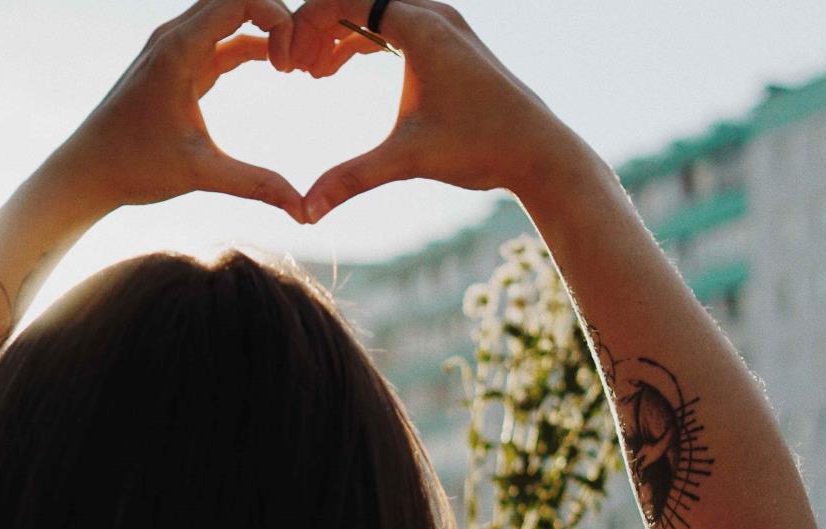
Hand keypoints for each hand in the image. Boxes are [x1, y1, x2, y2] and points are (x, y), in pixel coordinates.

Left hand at [47, 0, 304, 221]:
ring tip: (295, 63)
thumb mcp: (201, 174)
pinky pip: (221, 38)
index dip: (278, 17)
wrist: (87, 170)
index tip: (294, 62)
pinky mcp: (177, 64)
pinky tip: (276, 66)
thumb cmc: (134, 167)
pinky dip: (251, 44)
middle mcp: (174, 36)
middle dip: (277, 17)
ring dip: (265, 28)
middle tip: (303, 58)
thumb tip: (304, 211)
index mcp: (179, 49)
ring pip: (229, 14)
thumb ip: (256, 185)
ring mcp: (174, 47)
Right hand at [289, 0, 560, 221]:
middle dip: (318, 29)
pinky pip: (392, 23)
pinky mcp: (451, 42)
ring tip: (313, 74)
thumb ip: (352, 178)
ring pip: (375, 9)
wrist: (539, 151)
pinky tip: (337, 70)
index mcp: (421, 28)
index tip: (286, 63)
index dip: (306, 26)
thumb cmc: (480, 148)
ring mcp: (446, 25)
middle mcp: (436, 15)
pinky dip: (361, 39)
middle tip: (293, 68)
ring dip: (339, 34)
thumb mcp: (408, 160)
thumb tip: (305, 211)